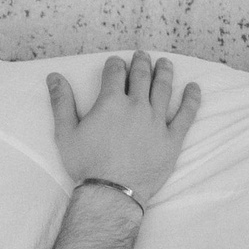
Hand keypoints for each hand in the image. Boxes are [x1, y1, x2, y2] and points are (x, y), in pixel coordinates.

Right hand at [47, 51, 200, 210]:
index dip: (115, 64)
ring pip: (163, 89)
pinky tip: (194, 88)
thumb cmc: (86, 164)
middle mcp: (136, 106)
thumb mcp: (65, 133)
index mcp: (111, 102)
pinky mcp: (172, 139)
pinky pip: (186, 115)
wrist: (112, 193)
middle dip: (141, 63)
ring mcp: (157, 122)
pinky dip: (191, 99)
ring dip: (164, 73)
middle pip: (142, 76)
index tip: (116, 62)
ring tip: (165, 64)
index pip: (115, 73)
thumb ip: (61, 102)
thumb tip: (54, 77)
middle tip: (143, 55)